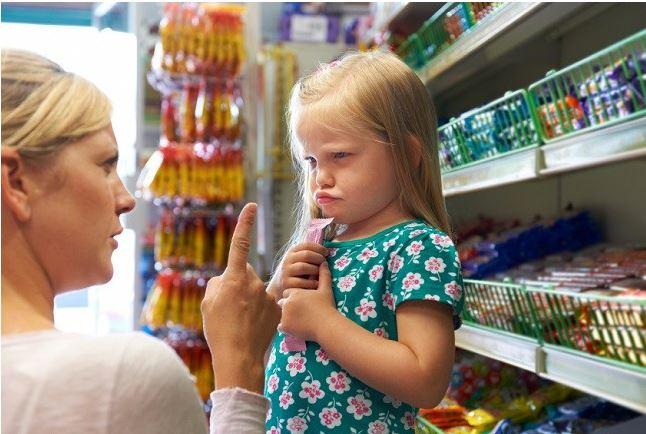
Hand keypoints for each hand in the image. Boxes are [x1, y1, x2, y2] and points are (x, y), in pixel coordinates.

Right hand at [201, 203, 280, 393]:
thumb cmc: (219, 330)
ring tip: (240, 320)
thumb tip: (227, 278)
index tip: (251, 206)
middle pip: (244, 273)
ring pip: (255, 289)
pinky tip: (252, 325)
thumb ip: (217, 284)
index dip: (245, 224)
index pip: (240, 244)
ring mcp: (267, 295)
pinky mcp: (277, 307)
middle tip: (229, 307)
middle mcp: (253, 282)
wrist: (239, 357)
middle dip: (237, 283)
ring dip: (248, 299)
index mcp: (234, 279)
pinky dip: (259, 310)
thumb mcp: (208, 303)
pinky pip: (266, 302)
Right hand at [268, 242, 327, 300]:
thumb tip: (327, 251)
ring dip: (315, 270)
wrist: (282, 287)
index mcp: (292, 251)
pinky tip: (317, 284)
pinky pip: (302, 282)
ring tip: (321, 274)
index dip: (318, 248)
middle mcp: (288, 260)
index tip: (326, 252)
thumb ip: (311, 255)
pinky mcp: (286, 283)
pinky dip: (312, 283)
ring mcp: (286, 271)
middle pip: (306, 254)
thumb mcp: (301, 260)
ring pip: (303, 267)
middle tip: (325, 263)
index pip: (306, 245)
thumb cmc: (298, 272)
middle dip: (318, 258)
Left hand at [278, 262, 337, 342]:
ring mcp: (284, 315)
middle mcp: (287, 302)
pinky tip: (296, 327)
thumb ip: (323, 275)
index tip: (302, 302)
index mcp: (294, 293)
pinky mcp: (285, 326)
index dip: (294, 297)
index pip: (287, 293)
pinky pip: (281, 327)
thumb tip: (324, 263)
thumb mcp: (325, 289)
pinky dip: (286, 328)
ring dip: (287, 317)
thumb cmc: (326, 306)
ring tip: (299, 320)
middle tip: (300, 312)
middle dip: (288, 306)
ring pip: (281, 315)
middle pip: (282, 303)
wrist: (326, 324)